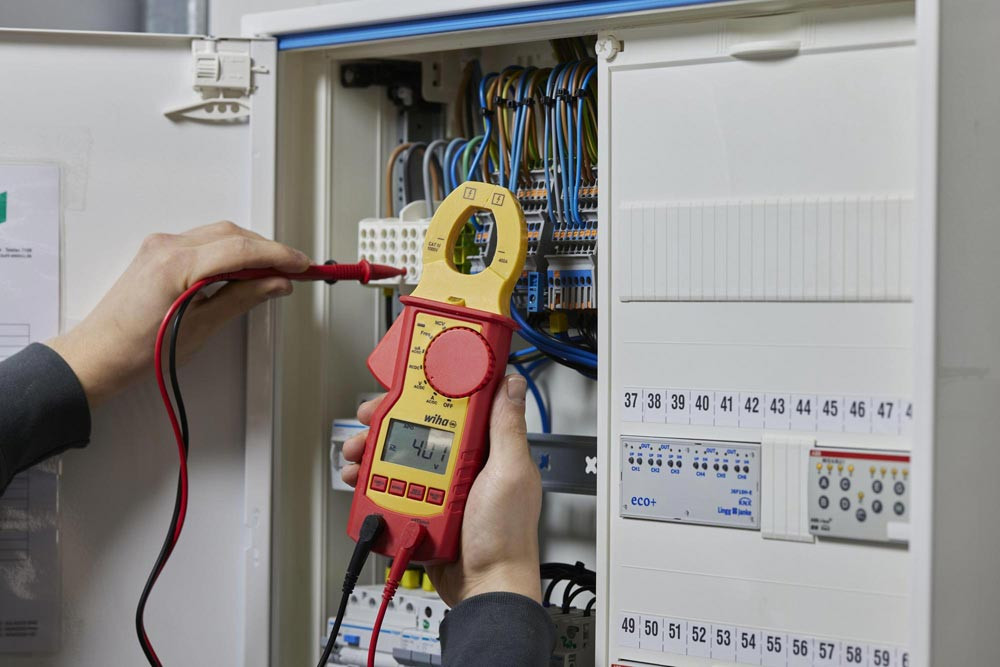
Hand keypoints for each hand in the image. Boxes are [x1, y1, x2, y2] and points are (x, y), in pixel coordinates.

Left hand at [47, 221, 309, 405]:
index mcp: (176, 266)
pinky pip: (203, 241)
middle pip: (232, 234)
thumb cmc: (139, 349)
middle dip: (267, 250)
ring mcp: (160, 246)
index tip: (301, 265)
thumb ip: (242, 298)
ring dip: (249, 249)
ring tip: (272, 274)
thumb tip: (275, 283)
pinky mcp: (158, 251)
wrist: (100, 354)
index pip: (240, 249)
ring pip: (219, 234)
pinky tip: (241, 271)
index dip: (278, 255)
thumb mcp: (201, 327)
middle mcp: (166, 247)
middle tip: (293, 271)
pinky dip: (228, 251)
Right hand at [341, 375, 541, 606]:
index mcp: (487, 450)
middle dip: (388, 421)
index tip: (405, 385)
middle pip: (418, 429)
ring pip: (400, 457)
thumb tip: (511, 384)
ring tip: (358, 453)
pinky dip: (372, 482)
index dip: (428, 392)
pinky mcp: (423, 508)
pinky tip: (361, 480)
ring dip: (373, 450)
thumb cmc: (505, 536)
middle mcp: (463, 465)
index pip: (454, 408)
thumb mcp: (510, 474)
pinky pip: (393, 488)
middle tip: (368, 420)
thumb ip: (507, 429)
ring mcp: (441, 488)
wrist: (484, 588)